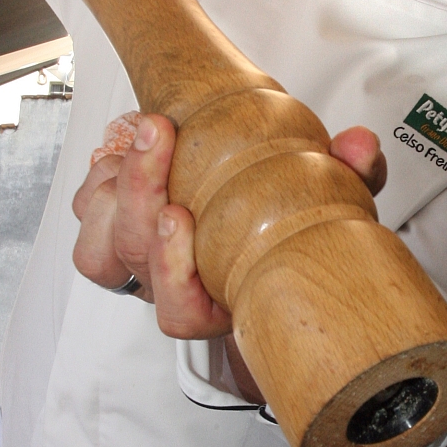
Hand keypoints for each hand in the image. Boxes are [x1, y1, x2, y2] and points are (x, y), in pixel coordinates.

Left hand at [72, 114, 386, 394]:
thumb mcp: (328, 198)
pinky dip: (102, 176)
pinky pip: (87, 211)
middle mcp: (171, 287)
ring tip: (150, 132)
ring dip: (119, 180)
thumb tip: (359, 148)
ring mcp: (136, 261)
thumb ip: (350, 174)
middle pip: (133, 258)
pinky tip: (129, 147)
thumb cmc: (282, 217)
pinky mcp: (109, 230)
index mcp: (219, 299)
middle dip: (141, 190)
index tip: (180, 219)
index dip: (172, 274)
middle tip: (161, 137)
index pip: (182, 314)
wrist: (245, 188)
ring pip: (101, 242)